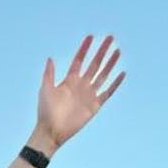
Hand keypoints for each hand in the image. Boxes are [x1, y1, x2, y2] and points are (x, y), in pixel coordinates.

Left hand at [34, 35, 124, 149]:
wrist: (51, 131)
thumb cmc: (45, 112)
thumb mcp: (45, 90)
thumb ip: (49, 74)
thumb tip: (50, 58)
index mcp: (69, 81)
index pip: (79, 60)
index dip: (84, 49)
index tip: (90, 36)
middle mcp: (81, 85)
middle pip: (94, 64)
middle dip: (101, 51)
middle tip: (110, 37)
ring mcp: (88, 95)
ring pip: (103, 75)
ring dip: (110, 63)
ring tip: (117, 50)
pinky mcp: (95, 105)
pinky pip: (107, 92)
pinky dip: (115, 84)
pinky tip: (122, 73)